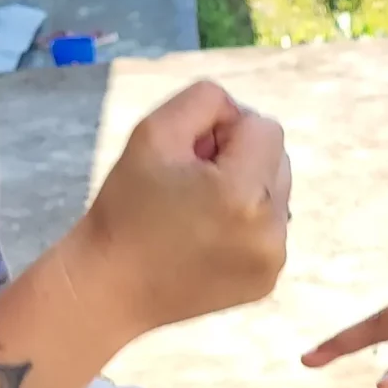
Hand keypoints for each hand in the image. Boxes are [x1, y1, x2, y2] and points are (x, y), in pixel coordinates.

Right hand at [78, 83, 290, 338]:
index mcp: (243, 192)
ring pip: (276, 193)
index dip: (224, 131)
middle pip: (276, 159)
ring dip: (245, 190)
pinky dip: (245, 224)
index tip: (190, 156)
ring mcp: (272, 260)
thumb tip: (238, 113)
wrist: (111, 287)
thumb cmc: (126, 207)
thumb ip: (204, 101)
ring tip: (197, 212)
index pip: (264, 127)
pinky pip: (269, 229)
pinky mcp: (266, 280)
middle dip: (239, 159)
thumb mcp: (152, 133)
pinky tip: (205, 238)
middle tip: (189, 183)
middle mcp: (270, 231)